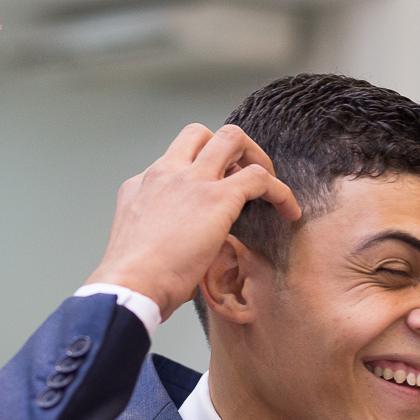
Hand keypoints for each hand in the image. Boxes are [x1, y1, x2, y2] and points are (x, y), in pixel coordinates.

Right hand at [85, 123, 300, 319]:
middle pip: (199, 134)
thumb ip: (166, 235)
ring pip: (231, 138)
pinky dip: (280, 191)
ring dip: (256, 157)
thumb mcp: (144, 245)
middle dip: (227, 149)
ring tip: (270, 189)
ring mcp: (191, 180)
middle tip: (244, 178)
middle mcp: (165, 173)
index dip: (200, 171)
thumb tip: (192, 254)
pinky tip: (289, 213)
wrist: (130, 286)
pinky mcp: (217, 197)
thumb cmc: (134, 280)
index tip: (216, 195)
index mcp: (143, 185)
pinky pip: (259, 178)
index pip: (175, 160)